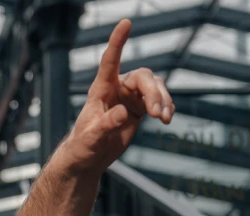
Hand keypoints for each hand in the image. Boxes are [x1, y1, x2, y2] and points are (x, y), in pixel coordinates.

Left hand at [60, 18, 173, 176]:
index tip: (126, 22)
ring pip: (155, 87)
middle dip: (154, 93)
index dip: (118, 42)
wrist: (88, 159)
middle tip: (157, 114)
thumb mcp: (90, 138)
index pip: (110, 61)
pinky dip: (166, 107)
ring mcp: (130, 97)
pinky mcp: (139, 108)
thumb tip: (123, 112)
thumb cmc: (82, 146)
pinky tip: (167, 118)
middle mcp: (117, 88)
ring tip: (164, 119)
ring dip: (163, 100)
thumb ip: (105, 125)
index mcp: (100, 90)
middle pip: (143, 77)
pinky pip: (159, 100)